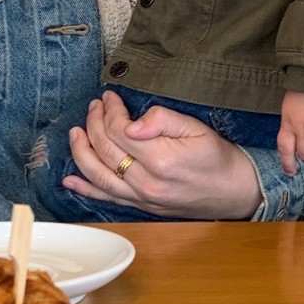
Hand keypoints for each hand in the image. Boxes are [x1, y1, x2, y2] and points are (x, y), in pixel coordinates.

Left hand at [63, 92, 260, 219]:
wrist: (234, 192)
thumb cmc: (218, 158)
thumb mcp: (198, 129)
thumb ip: (164, 120)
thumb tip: (133, 122)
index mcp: (160, 159)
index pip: (119, 130)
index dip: (110, 111)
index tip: (110, 97)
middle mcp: (146, 182)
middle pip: (105, 150)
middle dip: (93, 123)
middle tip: (94, 106)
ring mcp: (141, 197)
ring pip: (98, 174)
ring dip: (81, 152)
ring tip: (75, 133)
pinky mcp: (140, 206)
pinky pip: (106, 198)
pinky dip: (85, 189)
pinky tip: (69, 180)